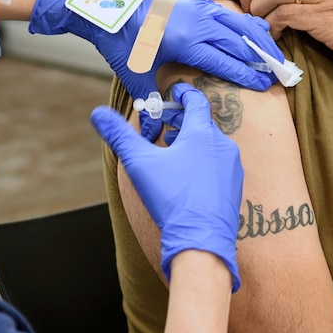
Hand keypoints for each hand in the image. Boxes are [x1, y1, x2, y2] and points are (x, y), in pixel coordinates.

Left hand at [30, 0, 286, 96]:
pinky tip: (253, 26)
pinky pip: (224, 10)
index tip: (265, 85)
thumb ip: (150, 101)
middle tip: (280, 72)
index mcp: (186, 42)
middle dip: (261, 58)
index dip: (248, 74)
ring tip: (274, 51)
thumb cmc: (119, 39)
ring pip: (235, 22)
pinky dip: (242, 20)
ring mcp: (195, 6)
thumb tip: (152, 130)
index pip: (226, 61)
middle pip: (239, 41)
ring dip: (256, 38)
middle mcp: (196, 21)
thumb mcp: (134, 73)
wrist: (102, 0)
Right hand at [91, 83, 243, 289]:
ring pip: (212, 144)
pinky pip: (219, 164)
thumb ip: (119, 135)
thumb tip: (98, 113)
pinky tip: (188, 174)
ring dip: (193, 141)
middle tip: (166, 122)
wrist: (201, 241)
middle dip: (183, 120)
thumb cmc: (172, 200)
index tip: (174, 91)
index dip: (183, 93)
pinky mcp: (235, 187)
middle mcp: (223, 146)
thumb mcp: (139, 164)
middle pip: (203, 123)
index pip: (196, 101)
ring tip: (173, 148)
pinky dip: (203, 160)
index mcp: (202, 134)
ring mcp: (232, 168)